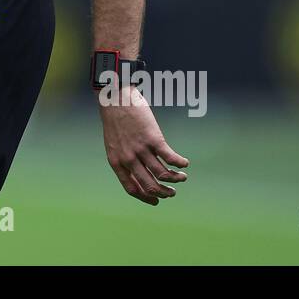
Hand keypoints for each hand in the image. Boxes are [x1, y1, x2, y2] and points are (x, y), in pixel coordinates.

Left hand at [97, 84, 188, 204]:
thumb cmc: (115, 118)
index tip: (156, 201)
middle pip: (150, 186)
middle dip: (164, 193)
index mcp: (116, 162)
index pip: (132, 189)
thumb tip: (137, 172)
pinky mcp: (153, 138)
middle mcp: (128, 159)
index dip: (146, 198)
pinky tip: (185, 163)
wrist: (115, 97)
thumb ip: (123, 158)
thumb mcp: (114, 143)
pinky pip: (170, 158)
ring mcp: (141, 149)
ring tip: (182, 177)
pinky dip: (180, 163)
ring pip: (163, 175)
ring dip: (176, 179)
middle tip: (172, 192)